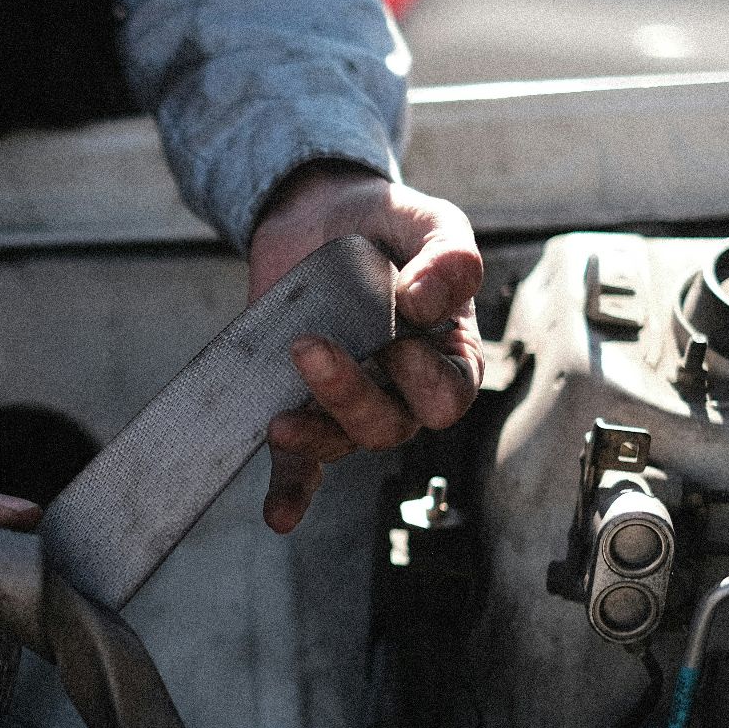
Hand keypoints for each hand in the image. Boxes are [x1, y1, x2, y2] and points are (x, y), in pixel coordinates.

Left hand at [247, 163, 483, 532]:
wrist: (320, 212)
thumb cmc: (388, 225)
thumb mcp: (429, 221)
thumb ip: (449, 254)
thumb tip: (429, 299)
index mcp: (445, 354)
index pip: (449, 395)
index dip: (424, 380)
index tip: (397, 336)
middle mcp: (399, 388)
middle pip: (388, 427)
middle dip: (350, 398)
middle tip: (310, 348)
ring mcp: (347, 399)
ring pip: (341, 442)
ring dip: (312, 438)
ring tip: (280, 423)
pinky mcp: (300, 401)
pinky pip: (302, 463)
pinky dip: (291, 490)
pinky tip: (279, 516)